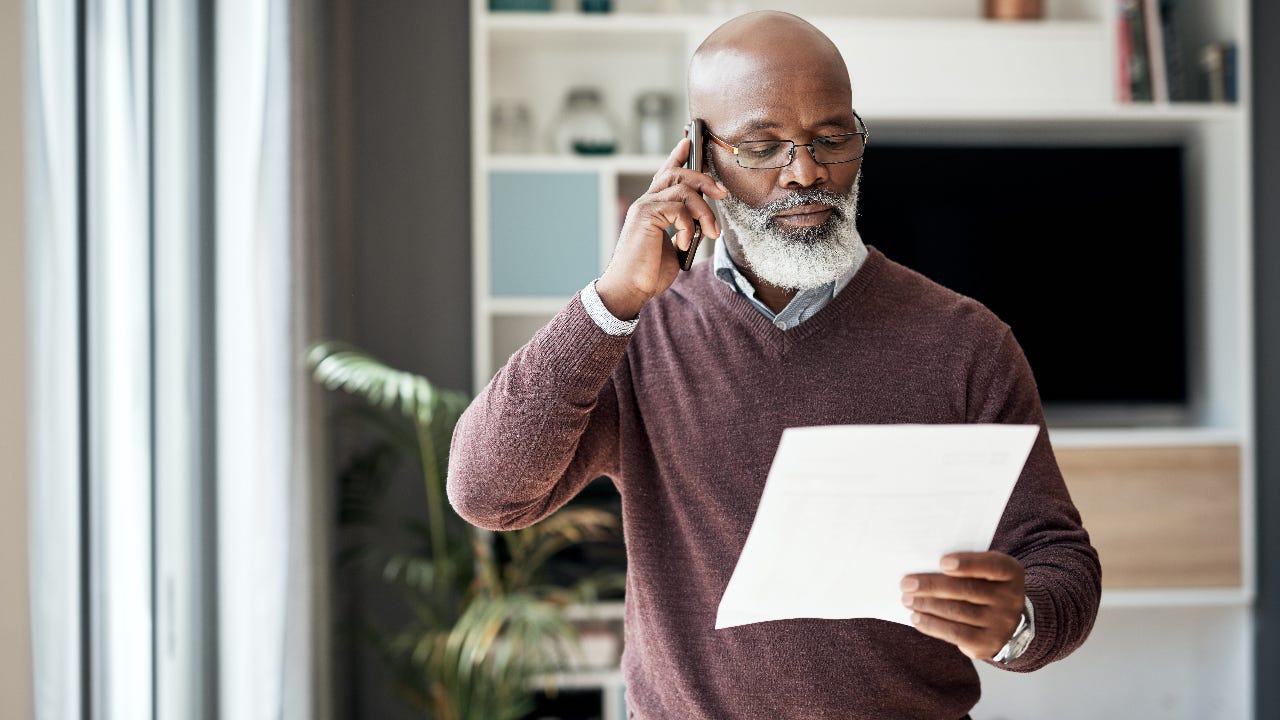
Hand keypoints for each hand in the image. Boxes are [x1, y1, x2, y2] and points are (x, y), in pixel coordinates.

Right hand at [595, 138, 727, 319]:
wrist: (630, 288)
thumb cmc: (649, 272)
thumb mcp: (674, 247)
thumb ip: (684, 229)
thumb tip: (703, 223)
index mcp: (651, 208)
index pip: (665, 173)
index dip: (677, 156)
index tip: (689, 142)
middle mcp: (646, 202)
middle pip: (678, 173)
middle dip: (704, 179)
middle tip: (722, 193)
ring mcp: (644, 207)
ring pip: (683, 189)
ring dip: (705, 211)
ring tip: (710, 233)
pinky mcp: (646, 215)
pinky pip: (679, 208)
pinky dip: (689, 226)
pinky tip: (684, 243)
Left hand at [900, 551, 1025, 660]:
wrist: (1005, 620)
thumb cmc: (983, 585)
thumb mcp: (982, 571)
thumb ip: (963, 566)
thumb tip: (922, 566)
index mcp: (1011, 572)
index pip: (992, 565)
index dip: (968, 563)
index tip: (942, 562)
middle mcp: (1012, 598)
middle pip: (967, 590)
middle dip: (932, 586)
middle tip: (906, 584)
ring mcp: (1002, 623)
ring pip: (957, 612)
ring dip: (927, 605)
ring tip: (906, 600)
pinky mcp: (988, 643)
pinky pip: (956, 633)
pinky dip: (932, 625)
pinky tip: (916, 618)